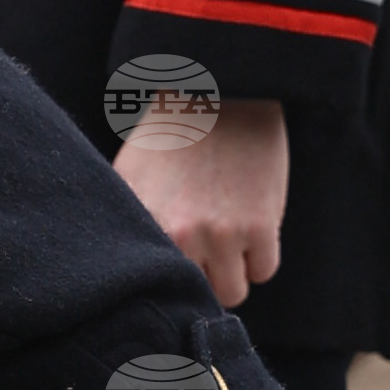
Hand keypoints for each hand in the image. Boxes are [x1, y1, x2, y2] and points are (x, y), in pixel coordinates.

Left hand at [114, 94, 288, 307]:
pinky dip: (259, 258)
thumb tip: (126, 273)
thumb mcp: (128, 176)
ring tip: (226, 242)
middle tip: (203, 253)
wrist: (217, 93)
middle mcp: (180, 236)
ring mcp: (221, 234)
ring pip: (232, 291)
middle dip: (201, 280)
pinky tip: (250, 229)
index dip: (164, 286)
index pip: (153, 288)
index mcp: (144, 225)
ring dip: (232, 273)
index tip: (170, 276)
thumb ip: (129, 226)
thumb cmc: (169, 135)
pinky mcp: (259, 225)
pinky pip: (263, 270)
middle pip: (195, 297)